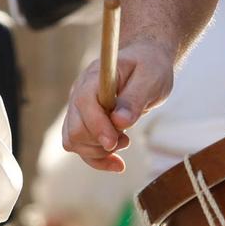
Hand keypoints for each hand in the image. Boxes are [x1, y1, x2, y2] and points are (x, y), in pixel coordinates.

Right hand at [62, 40, 174, 172]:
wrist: (145, 62)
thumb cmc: (149, 66)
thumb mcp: (151, 78)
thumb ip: (135, 98)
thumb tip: (120, 121)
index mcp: (95, 76)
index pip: (84, 102)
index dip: (97, 125)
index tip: (115, 141)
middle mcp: (79, 92)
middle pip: (75, 128)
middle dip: (100, 143)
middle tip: (126, 138)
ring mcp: (78, 108)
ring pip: (73, 141)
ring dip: (99, 152)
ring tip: (125, 141)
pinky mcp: (83, 121)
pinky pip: (80, 147)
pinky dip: (97, 159)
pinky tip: (117, 163)